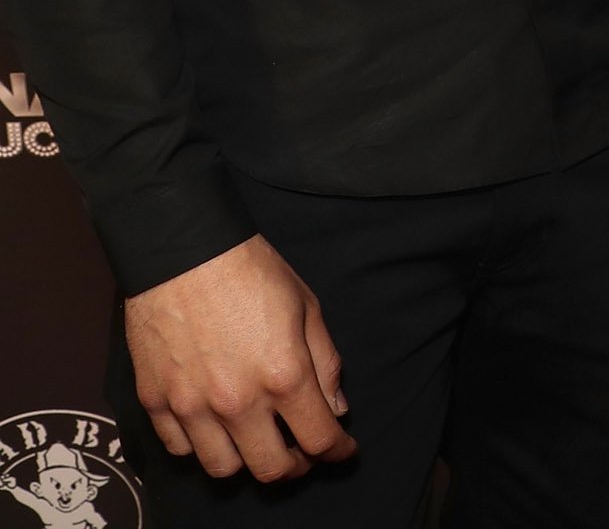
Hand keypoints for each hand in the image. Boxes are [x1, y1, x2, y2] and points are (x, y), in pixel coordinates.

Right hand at [121, 236, 355, 482]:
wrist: (183, 252)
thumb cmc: (251, 272)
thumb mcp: (308, 308)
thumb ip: (325, 364)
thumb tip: (336, 409)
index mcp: (284, 376)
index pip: (319, 438)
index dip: (337, 450)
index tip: (342, 448)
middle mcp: (236, 401)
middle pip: (270, 468)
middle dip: (295, 467)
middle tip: (302, 453)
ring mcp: (191, 405)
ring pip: (222, 468)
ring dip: (246, 461)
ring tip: (257, 441)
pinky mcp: (155, 400)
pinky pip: (179, 448)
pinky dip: (201, 447)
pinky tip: (216, 428)